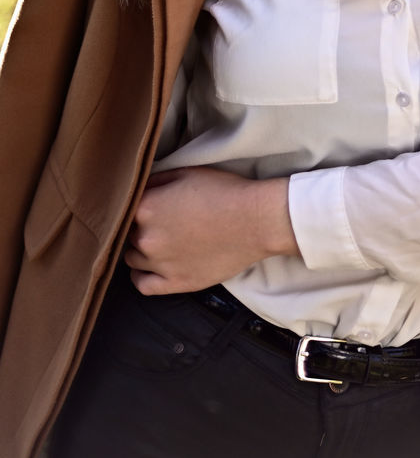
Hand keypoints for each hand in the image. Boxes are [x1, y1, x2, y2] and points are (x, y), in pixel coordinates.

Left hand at [124, 166, 299, 294]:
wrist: (255, 220)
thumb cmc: (224, 192)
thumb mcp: (187, 173)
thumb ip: (155, 180)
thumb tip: (139, 188)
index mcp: (146, 207)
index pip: (126, 207)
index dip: (140, 203)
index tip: (153, 203)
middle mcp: (146, 237)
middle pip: (128, 233)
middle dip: (142, 227)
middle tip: (164, 221)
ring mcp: (159, 263)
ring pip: (132, 258)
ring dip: (142, 249)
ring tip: (162, 241)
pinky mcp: (175, 283)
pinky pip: (142, 285)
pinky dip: (142, 276)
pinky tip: (152, 267)